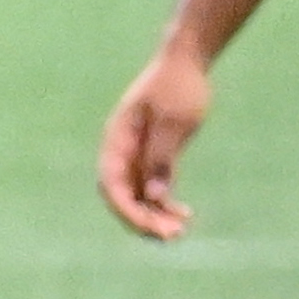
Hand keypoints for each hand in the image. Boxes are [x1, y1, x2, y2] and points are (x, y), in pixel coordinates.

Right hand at [98, 44, 212, 240]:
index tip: (148, 227)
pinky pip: (154, 188)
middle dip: (142, 219)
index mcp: (118, 140)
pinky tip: (184, 215)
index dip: (126, 209)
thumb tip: (154, 197)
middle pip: (122, 195)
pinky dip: (165, 203)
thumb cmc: (179, 86)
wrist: (186, 62)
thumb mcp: (174, 121)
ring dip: (154, 216)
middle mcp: (122, 152)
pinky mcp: (154, 156)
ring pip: (138, 195)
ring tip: (179, 232)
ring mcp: (137, 155)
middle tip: (170, 237)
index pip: (112, 184)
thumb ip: (161, 157)